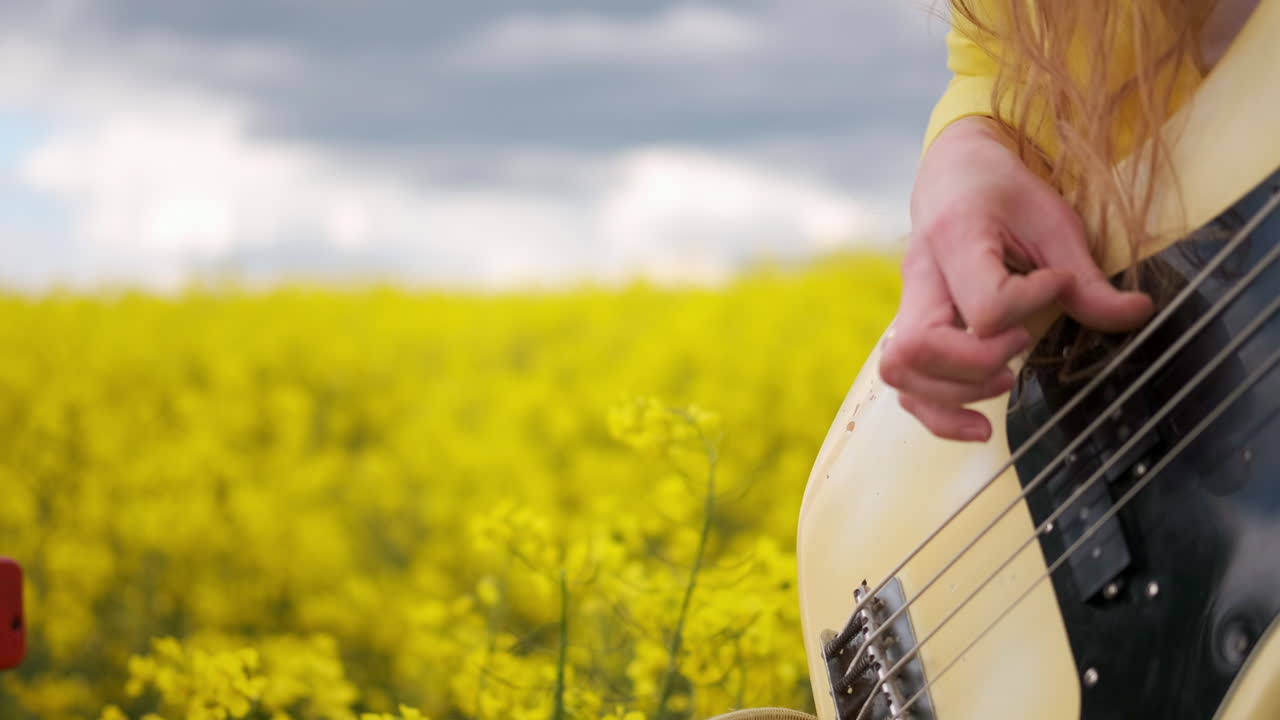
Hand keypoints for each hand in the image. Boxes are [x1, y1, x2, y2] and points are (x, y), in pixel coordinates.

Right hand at [880, 117, 1153, 441]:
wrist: (953, 174)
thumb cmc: (1003, 193)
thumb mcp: (1054, 221)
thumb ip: (1088, 278)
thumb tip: (1137, 315)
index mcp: (956, 237)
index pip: (984, 303)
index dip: (1029, 305)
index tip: (1058, 283)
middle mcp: (920, 275)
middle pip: (920, 347)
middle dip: (977, 365)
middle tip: (1020, 347)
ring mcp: (906, 304)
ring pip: (900, 371)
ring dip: (953, 395)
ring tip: (1003, 382)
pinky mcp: (908, 327)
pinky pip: (904, 385)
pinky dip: (937, 412)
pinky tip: (978, 422)